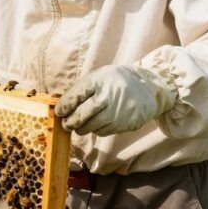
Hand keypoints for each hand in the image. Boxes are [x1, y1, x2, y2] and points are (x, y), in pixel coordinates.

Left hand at [55, 65, 176, 135]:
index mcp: (100, 81)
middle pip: (82, 115)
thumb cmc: (116, 81)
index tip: (58, 112)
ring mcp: (118, 112)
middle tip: (66, 124)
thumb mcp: (99, 77)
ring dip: (82, 128)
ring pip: (92, 127)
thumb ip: (81, 89)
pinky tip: (98, 123)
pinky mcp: (125, 124)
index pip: (76, 95)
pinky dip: (97, 130)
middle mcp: (109, 97)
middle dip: (70, 122)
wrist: (148, 88)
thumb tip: (61, 106)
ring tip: (79, 125)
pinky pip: (104, 131)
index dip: (64, 106)